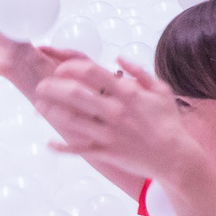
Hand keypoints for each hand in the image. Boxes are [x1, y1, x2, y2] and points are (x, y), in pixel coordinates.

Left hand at [33, 55, 198, 186]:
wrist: (176, 157)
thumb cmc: (169, 122)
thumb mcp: (161, 91)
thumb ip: (139, 72)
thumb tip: (119, 58)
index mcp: (127, 93)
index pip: (91, 72)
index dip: (69, 67)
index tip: (60, 68)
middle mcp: (115, 111)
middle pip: (75, 94)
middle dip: (52, 87)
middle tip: (41, 85)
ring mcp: (109, 133)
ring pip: (72, 120)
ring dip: (51, 112)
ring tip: (39, 107)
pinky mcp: (107, 151)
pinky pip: (79, 149)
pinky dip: (62, 147)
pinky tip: (50, 143)